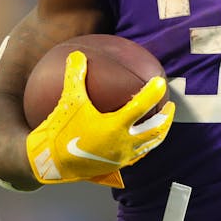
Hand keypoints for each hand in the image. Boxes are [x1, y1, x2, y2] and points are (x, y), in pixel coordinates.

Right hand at [24, 50, 173, 186]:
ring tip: (162, 122)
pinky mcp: (117, 166)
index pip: (142, 106)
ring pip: (150, 145)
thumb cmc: (60, 130)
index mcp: (115, 126)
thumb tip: (77, 54)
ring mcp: (122, 156)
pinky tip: (141, 139)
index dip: (153, 92)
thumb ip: (75, 76)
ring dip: (159, 132)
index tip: (160, 81)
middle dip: (166, 117)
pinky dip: (145, 145)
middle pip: (156, 129)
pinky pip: (138, 154)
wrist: (50, 163)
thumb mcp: (68, 101)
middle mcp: (124, 143)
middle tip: (170, 105)